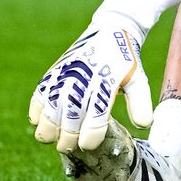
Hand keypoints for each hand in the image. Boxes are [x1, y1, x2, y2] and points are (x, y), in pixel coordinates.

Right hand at [29, 25, 152, 151]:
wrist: (110, 33)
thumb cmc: (124, 62)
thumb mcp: (137, 79)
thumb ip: (140, 102)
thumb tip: (144, 124)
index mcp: (106, 85)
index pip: (96, 119)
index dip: (90, 138)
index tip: (87, 146)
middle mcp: (83, 81)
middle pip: (70, 119)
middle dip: (67, 138)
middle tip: (68, 147)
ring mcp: (65, 77)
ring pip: (50, 110)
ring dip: (48, 128)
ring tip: (52, 138)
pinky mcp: (53, 73)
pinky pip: (39, 96)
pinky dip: (36, 110)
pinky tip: (39, 121)